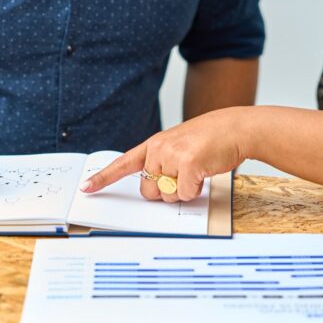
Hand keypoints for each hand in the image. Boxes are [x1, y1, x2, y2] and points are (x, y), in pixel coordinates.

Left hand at [80, 107, 249, 201]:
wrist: (236, 128)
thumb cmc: (210, 139)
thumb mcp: (179, 145)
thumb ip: (162, 162)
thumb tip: (157, 188)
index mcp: (153, 145)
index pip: (123, 164)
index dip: (103, 177)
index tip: (86, 187)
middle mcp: (158, 149)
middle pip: (148, 190)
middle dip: (164, 191)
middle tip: (183, 175)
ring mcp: (172, 156)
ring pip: (167, 194)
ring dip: (183, 191)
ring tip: (196, 170)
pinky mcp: (187, 165)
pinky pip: (184, 194)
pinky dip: (196, 190)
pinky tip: (204, 173)